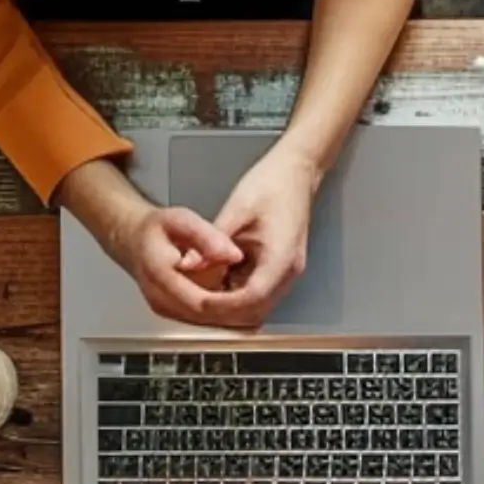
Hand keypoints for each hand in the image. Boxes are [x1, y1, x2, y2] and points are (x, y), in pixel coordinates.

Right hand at [61, 161, 252, 328]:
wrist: (132, 239)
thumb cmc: (154, 229)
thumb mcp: (181, 219)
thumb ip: (208, 236)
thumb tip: (233, 254)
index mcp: (160, 275)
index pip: (201, 302)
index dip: (230, 303)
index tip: (253, 294)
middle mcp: (159, 298)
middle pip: (205, 318)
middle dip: (234, 312)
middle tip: (262, 300)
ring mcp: (163, 308)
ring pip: (203, 322)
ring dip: (228, 315)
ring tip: (253, 300)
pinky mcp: (170, 312)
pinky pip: (199, 318)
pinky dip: (219, 312)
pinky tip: (235, 300)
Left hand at [201, 142, 320, 327]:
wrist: (295, 171)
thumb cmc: (272, 183)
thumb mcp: (236, 210)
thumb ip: (211, 241)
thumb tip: (188, 265)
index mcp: (281, 257)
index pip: (252, 297)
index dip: (223, 305)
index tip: (197, 301)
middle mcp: (288, 270)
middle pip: (256, 309)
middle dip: (224, 312)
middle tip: (193, 304)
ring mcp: (286, 271)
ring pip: (257, 305)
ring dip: (230, 306)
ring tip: (200, 295)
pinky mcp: (279, 267)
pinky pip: (257, 292)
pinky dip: (235, 294)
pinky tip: (214, 283)